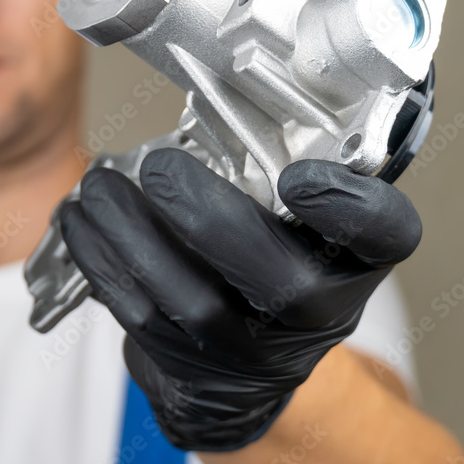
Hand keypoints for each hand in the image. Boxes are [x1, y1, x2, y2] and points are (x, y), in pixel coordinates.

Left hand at [60, 149, 420, 450]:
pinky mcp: (194, 368)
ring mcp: (254, 353)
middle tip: (161, 169)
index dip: (352, 208)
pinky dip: (102, 263)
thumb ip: (272, 167)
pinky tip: (78, 220)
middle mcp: (316, 313)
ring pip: (196, 303)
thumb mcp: (295, 218)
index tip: (302, 176)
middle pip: (283, 285)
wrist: (244, 373)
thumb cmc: (266, 261)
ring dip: (134, 237)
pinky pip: (141, 316)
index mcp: (354, 261)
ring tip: (98, 187)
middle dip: (212, 220)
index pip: (385, 235)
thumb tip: (210, 90)